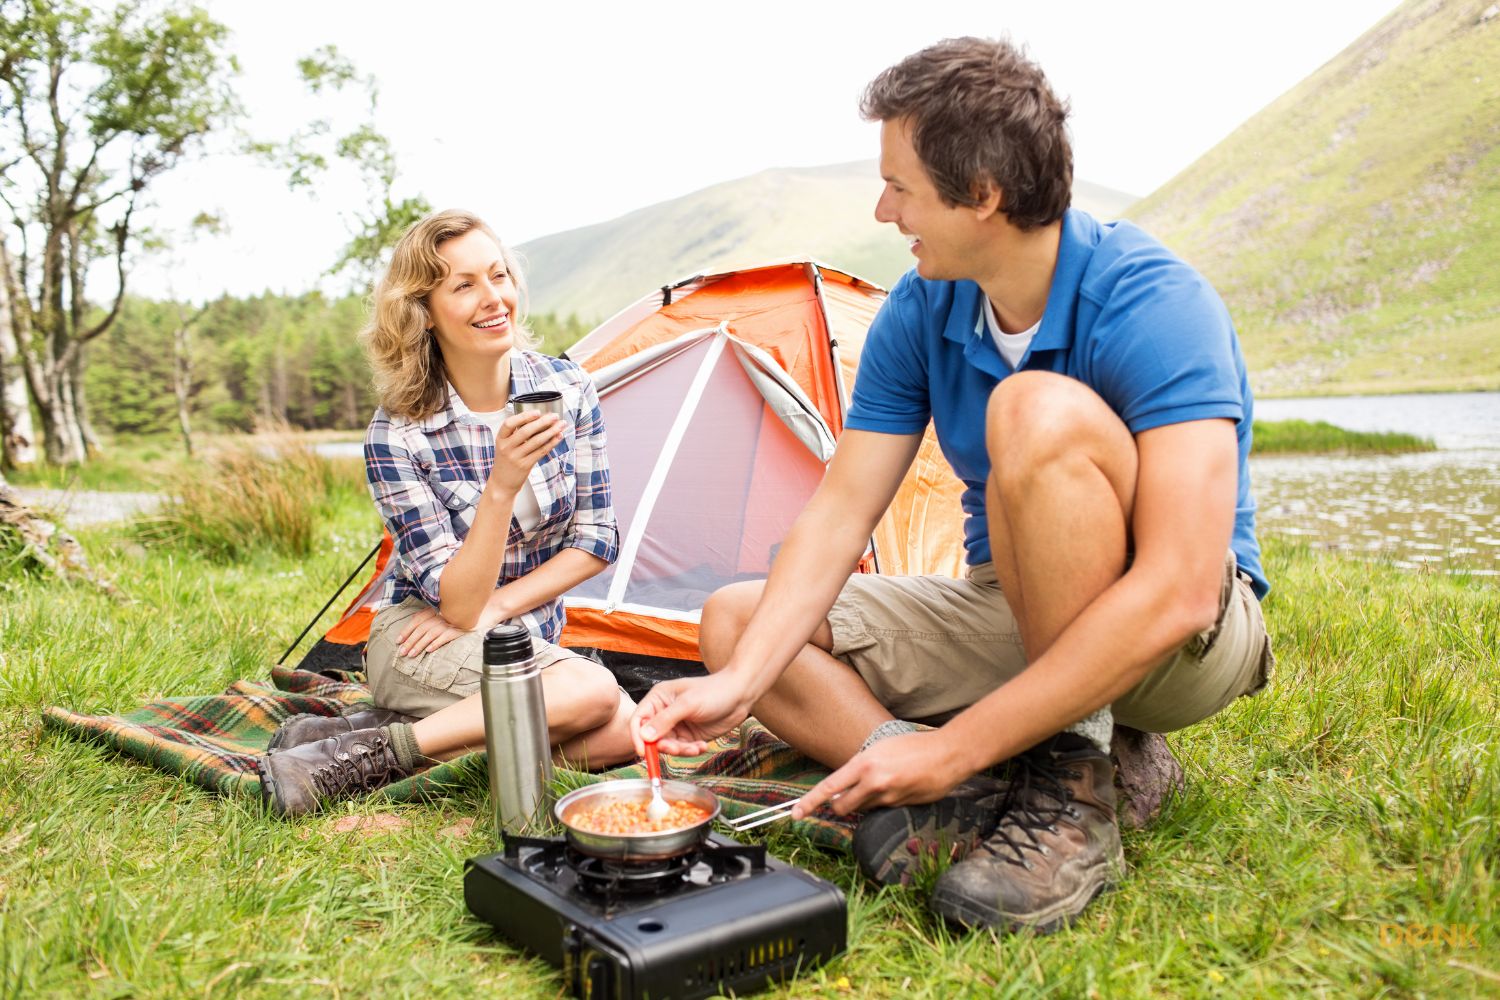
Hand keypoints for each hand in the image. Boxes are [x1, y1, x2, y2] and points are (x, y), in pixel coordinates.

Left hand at [397, 606, 466, 656]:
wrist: (478, 610)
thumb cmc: (456, 613)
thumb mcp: (441, 610)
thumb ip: (427, 614)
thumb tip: (413, 618)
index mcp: (434, 609)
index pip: (417, 620)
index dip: (406, 630)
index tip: (398, 641)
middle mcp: (440, 615)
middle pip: (421, 629)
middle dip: (410, 641)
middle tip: (402, 652)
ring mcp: (449, 622)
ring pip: (430, 634)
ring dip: (420, 645)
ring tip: (412, 654)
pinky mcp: (458, 629)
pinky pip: (445, 637)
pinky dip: (436, 643)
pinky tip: (429, 650)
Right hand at [490, 411, 563, 492]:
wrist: (502, 484)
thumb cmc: (506, 462)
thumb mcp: (505, 446)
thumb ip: (516, 435)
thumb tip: (538, 420)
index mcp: (500, 439)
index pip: (509, 423)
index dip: (523, 416)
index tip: (537, 412)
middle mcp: (507, 447)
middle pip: (526, 431)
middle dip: (542, 422)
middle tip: (554, 416)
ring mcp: (516, 457)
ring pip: (536, 441)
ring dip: (551, 431)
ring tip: (561, 425)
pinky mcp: (525, 465)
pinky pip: (541, 451)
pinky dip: (551, 443)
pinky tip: (558, 437)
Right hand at [630, 672, 755, 756]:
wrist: (740, 695)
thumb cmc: (714, 691)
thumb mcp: (688, 704)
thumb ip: (665, 720)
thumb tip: (644, 736)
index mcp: (659, 699)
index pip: (638, 719)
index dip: (638, 736)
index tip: (643, 752)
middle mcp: (664, 713)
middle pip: (652, 737)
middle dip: (664, 746)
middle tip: (677, 748)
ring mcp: (677, 725)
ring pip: (668, 746)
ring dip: (680, 751)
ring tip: (695, 747)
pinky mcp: (690, 736)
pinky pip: (683, 750)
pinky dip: (691, 751)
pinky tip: (703, 746)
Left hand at [792, 731, 966, 818]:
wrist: (948, 754)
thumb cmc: (914, 746)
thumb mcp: (881, 749)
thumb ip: (861, 768)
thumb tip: (845, 785)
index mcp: (864, 763)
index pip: (829, 787)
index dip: (809, 803)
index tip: (796, 813)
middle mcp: (874, 782)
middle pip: (841, 807)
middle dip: (839, 806)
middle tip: (845, 797)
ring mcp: (888, 797)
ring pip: (862, 810)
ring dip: (864, 803)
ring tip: (882, 783)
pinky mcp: (901, 807)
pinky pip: (882, 810)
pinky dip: (883, 803)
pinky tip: (898, 787)